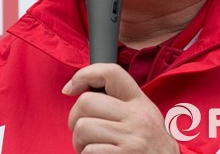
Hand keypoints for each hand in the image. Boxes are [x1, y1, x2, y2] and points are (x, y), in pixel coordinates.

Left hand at [63, 64, 179, 153]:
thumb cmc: (150, 149)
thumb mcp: (145, 119)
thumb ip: (120, 105)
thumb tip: (83, 92)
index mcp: (140, 103)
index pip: (111, 73)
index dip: (84, 75)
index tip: (70, 89)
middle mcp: (137, 118)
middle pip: (86, 102)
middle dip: (74, 119)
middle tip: (82, 134)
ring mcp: (131, 138)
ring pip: (82, 127)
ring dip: (79, 143)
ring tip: (91, 150)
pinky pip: (88, 151)